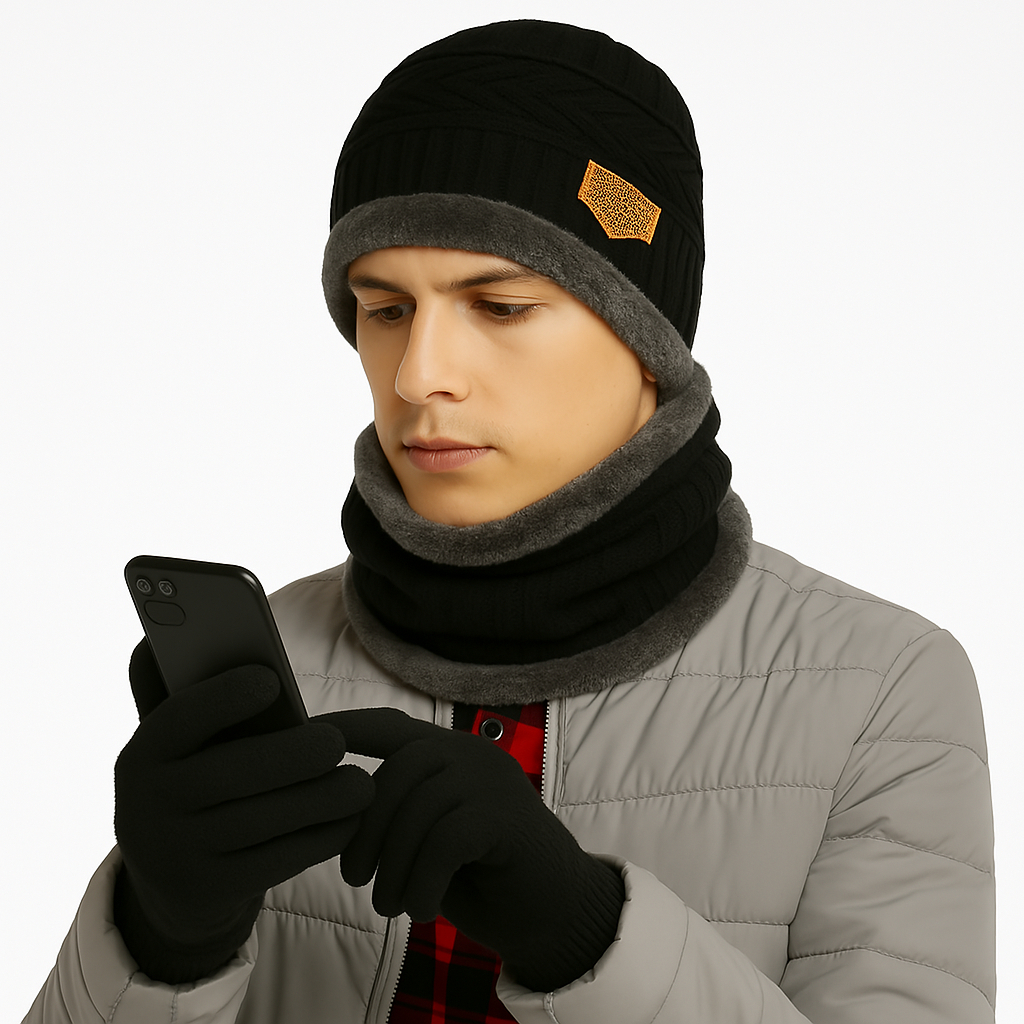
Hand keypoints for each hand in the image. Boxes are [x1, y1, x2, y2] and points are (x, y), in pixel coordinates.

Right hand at [113, 639, 374, 981]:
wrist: (172, 881)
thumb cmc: (195, 783)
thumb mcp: (182, 747)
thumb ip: (186, 697)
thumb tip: (183, 645)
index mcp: (143, 754)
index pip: (176, 718)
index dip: (221, 697)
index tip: (270, 678)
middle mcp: (147, 806)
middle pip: (227, 775)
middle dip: (289, 756)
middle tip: (336, 743)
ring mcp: (176, 854)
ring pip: (258, 822)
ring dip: (318, 800)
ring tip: (360, 784)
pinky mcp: (210, 891)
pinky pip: (274, 862)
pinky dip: (319, 839)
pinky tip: (350, 820)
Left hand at [327, 707, 623, 990]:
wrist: (552, 913)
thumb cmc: (477, 876)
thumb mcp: (425, 839)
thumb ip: (393, 815)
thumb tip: (331, 813)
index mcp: (449, 752)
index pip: (389, 725)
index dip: (345, 727)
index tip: (302, 739)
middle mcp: (471, 754)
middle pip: (399, 770)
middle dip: (365, 828)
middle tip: (356, 879)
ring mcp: (493, 781)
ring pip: (420, 808)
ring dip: (393, 866)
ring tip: (391, 905)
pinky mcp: (508, 817)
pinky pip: (446, 840)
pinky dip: (422, 881)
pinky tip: (421, 909)